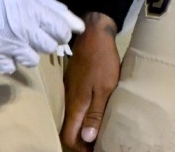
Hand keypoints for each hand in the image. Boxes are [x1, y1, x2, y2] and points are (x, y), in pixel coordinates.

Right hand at [0, 0, 83, 74]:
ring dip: (27, 52)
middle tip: (35, 35)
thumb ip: (55, 9)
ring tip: (17, 41)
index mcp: (34, 12)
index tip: (56, 32)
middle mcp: (23, 31)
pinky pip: (10, 67)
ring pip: (31, 61)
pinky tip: (3, 49)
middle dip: (46, 42)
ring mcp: (8, 46)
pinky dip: (8, 60)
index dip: (62, 33)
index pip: (61, 31)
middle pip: (49, 47)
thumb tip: (78, 25)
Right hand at [60, 17, 121, 151]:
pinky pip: (77, 108)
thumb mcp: (105, 88)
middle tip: (99, 145)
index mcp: (76, 105)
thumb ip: (95, 113)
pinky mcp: (75, 85)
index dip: (81, 149)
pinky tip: (97, 115)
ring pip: (74, 119)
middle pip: (70, 131)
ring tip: (100, 134)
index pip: (70, 138)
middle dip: (82, 142)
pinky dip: (85, 117)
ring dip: (84, 130)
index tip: (96, 151)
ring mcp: (71, 93)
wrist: (94, 34)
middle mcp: (69, 102)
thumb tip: (88, 138)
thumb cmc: (101, 61)